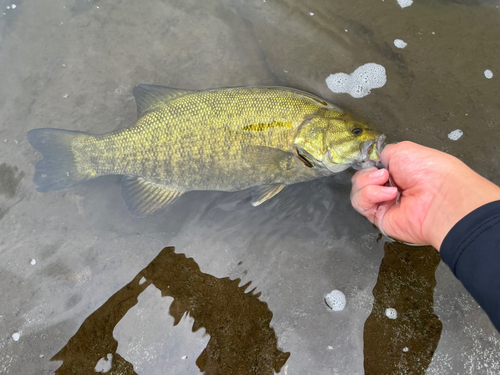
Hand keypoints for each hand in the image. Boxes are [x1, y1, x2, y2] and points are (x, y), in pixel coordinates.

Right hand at [350, 141, 499, 249]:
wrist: (439, 196)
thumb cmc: (428, 170)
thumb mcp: (402, 150)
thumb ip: (383, 154)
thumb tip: (374, 162)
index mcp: (398, 172)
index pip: (371, 168)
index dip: (368, 164)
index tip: (373, 161)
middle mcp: (390, 188)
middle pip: (360, 180)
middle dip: (366, 173)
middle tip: (384, 174)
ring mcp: (384, 204)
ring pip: (357, 191)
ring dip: (367, 182)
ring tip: (386, 181)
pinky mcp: (379, 218)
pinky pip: (361, 204)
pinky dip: (370, 195)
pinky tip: (389, 194)